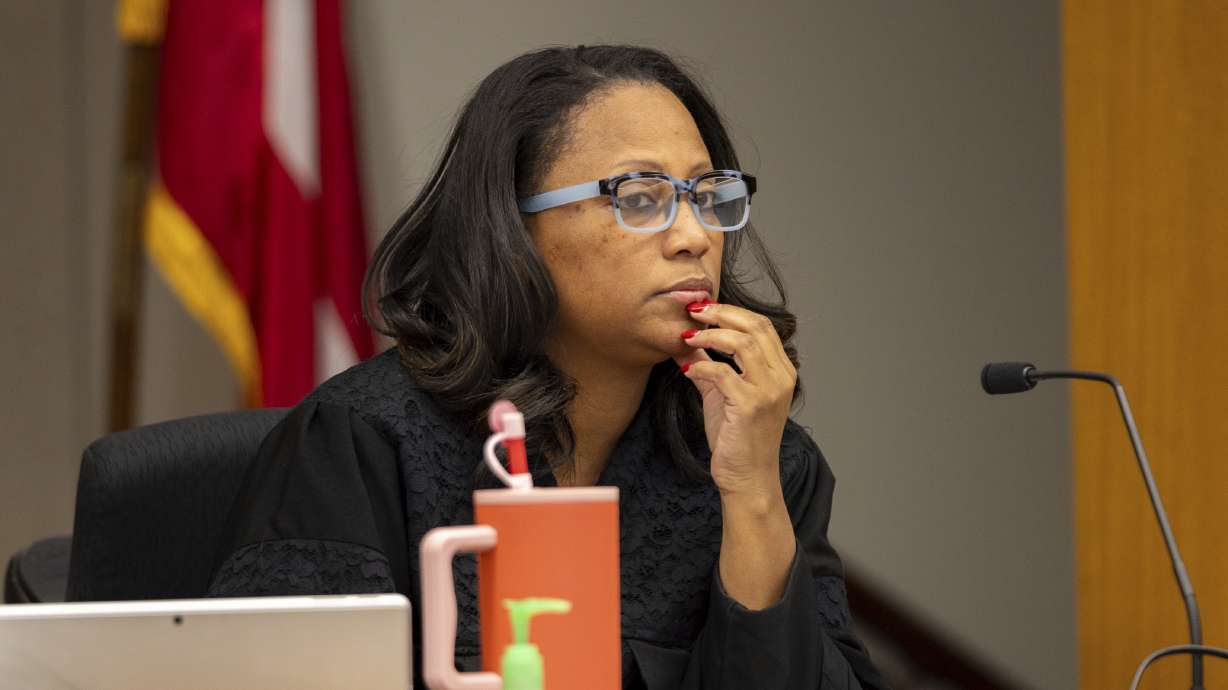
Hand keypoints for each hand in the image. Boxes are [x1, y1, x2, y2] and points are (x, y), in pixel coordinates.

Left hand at [674, 301, 797, 500]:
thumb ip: (709, 366)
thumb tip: (685, 343)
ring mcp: (769, 391)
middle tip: (693, 311)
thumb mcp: (722, 394)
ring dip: (710, 334)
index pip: (761, 325)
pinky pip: (724, 373)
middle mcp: (781, 377)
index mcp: (781, 371)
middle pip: (755, 326)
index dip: (731, 310)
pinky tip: (687, 370)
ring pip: (743, 343)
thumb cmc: (737, 438)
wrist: (747, 478)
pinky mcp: (751, 406)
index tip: (702, 308)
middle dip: (721, 313)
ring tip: (687, 336)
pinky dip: (702, 365)